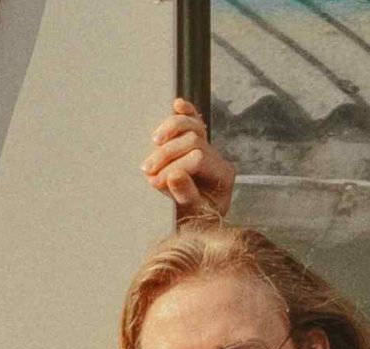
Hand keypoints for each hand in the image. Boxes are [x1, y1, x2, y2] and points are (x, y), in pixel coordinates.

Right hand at [146, 99, 234, 217]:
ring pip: (191, 125)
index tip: (155, 182)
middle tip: (147, 170)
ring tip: (153, 142)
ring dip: (169, 130)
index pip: (197, 158)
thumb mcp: (191, 215)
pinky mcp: (195, 141)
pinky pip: (193, 120)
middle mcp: (217, 158)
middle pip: (192, 140)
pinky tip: (177, 104)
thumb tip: (175, 175)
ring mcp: (206, 147)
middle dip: (167, 153)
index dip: (175, 166)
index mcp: (223, 175)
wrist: (192, 223)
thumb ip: (185, 196)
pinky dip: (185, 111)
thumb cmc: (194, 221)